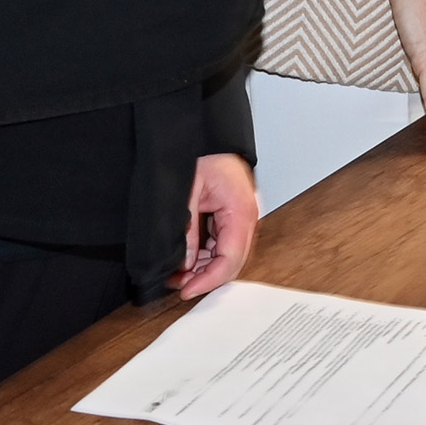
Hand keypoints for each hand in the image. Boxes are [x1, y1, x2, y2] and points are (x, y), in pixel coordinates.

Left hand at [175, 151, 255, 299]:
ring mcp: (242, 218)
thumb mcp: (188, 192)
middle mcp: (247, 217)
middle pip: (233, 263)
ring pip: (229, 257)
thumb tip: (186, 263)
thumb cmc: (203, 153)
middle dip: (206, 278)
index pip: (230, 259)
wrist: (209, 134)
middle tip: (178, 284)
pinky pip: (224, 245)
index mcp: (241, 210)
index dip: (208, 280)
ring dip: (205, 270)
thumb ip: (188, 230)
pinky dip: (206, 257)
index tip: (187, 290)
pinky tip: (188, 260)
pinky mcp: (233, 217)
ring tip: (178, 274)